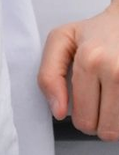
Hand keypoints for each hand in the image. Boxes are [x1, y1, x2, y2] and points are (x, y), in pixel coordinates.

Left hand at [39, 2, 118, 138]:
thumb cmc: (95, 31)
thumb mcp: (61, 40)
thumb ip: (49, 75)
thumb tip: (58, 112)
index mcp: (90, 60)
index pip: (83, 118)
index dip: (81, 118)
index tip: (83, 106)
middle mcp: (116, 71)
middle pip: (106, 130)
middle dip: (99, 122)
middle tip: (98, 101)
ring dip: (116, 121)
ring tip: (111, 97)